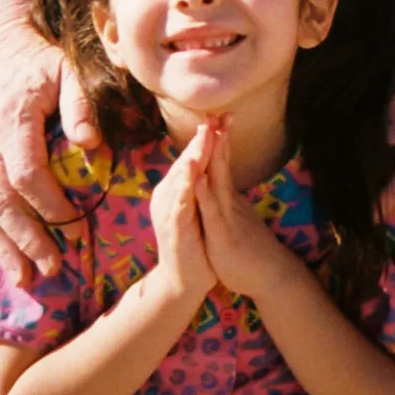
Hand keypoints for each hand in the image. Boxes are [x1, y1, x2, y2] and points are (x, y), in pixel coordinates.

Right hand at [0, 23, 97, 283]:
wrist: (3, 48)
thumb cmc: (44, 63)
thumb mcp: (69, 72)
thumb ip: (80, 106)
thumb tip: (89, 145)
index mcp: (10, 118)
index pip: (25, 172)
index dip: (48, 204)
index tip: (74, 228)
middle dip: (24, 236)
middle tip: (51, 267)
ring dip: (2, 246)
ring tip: (25, 278)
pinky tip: (4, 261)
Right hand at [149, 122, 216, 301]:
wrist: (185, 279)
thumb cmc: (196, 243)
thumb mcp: (201, 209)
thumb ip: (202, 186)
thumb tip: (211, 164)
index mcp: (179, 190)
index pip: (194, 157)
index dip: (208, 137)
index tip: (224, 115)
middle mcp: (171, 196)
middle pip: (188, 161)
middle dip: (201, 138)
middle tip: (213, 114)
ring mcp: (171, 211)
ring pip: (182, 178)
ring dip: (193, 156)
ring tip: (203, 135)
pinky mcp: (175, 228)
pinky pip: (180, 204)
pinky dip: (187, 187)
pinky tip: (193, 172)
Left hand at [191, 118, 298, 302]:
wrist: (271, 277)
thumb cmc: (253, 251)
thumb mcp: (239, 220)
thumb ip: (230, 202)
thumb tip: (226, 188)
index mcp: (230, 199)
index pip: (223, 164)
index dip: (219, 140)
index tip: (216, 117)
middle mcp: (230, 202)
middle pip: (223, 164)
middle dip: (218, 137)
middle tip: (216, 111)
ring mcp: (228, 216)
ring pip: (218, 181)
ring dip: (212, 155)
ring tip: (208, 132)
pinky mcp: (223, 234)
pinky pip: (212, 211)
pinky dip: (204, 192)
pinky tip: (197, 176)